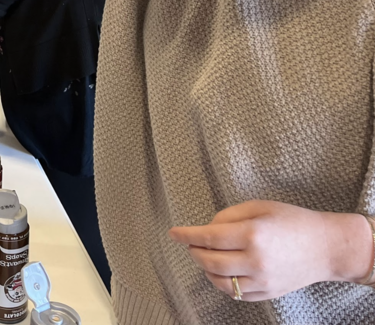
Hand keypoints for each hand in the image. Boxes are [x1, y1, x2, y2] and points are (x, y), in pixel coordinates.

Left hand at [169, 200, 372, 301]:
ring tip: (206, 256)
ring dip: (206, 269)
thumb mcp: (259, 207)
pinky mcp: (268, 293)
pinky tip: (221, 271)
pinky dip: (222, 283)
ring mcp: (263, 280)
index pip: (208, 237)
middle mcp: (256, 261)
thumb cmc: (292, 220)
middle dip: (194, 251)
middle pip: (209, 261)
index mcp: (252, 235)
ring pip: (219, 282)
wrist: (326, 247)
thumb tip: (207, 228)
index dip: (186, 235)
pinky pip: (236, 293)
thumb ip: (229, 215)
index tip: (173, 233)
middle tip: (190, 243)